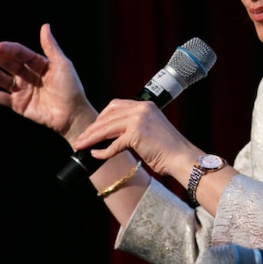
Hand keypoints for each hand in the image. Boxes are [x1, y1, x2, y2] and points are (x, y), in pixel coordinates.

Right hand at [0, 23, 96, 142]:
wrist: (73, 115)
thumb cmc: (71, 88)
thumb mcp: (62, 64)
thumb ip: (50, 46)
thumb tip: (45, 26)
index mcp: (41, 65)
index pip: (22, 54)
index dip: (10, 50)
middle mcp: (30, 76)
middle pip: (9, 64)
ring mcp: (23, 90)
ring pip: (1, 79)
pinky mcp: (18, 105)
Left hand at [71, 98, 197, 177]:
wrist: (182, 158)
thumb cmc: (168, 149)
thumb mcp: (152, 129)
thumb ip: (135, 126)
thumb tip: (113, 133)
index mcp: (146, 105)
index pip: (115, 105)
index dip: (101, 116)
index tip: (93, 127)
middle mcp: (142, 109)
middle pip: (108, 116)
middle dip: (92, 128)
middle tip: (81, 138)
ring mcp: (139, 120)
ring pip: (106, 128)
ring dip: (91, 138)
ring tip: (80, 146)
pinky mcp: (136, 134)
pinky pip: (113, 144)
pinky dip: (102, 152)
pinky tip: (96, 155)